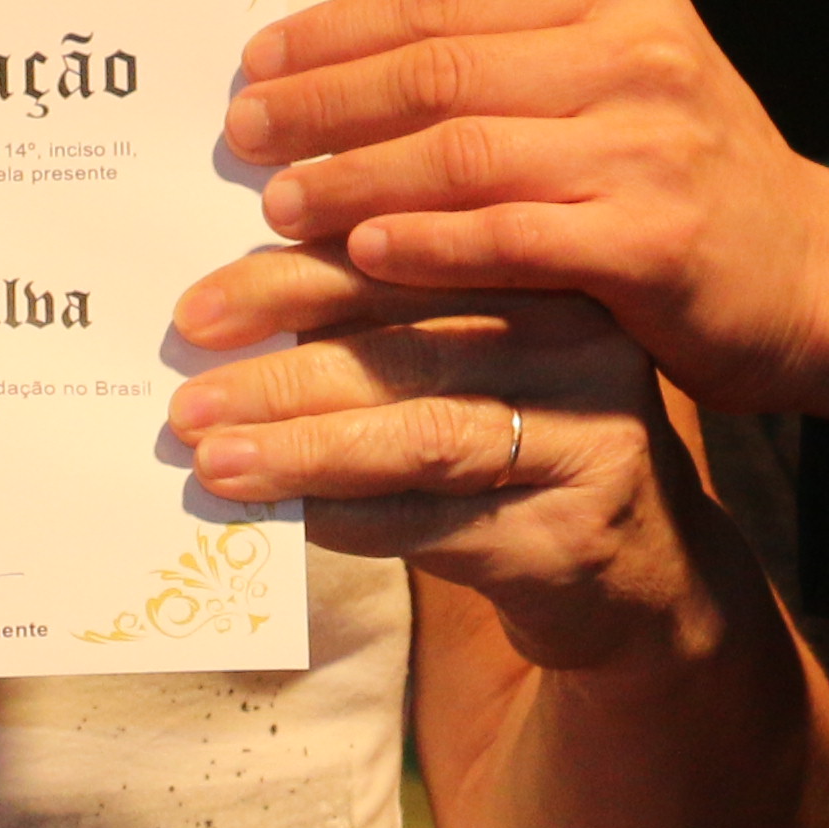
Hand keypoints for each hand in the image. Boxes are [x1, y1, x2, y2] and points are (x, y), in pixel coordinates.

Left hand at [162, 262, 736, 671]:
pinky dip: (355, 518)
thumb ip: (381, 321)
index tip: (196, 311)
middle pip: (406, 345)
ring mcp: (586, 438)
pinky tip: (292, 519)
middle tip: (187, 402)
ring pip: (420, 435)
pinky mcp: (572, 530)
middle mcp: (578, 342)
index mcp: (540, 268)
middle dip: (280, 372)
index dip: (289, 279)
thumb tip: (222, 318)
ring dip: (302, 451)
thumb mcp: (469, 360)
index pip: (402, 258)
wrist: (641, 570)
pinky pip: (441, 522)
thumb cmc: (518, 441)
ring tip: (214, 464)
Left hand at [192, 0, 828, 415]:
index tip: (257, 60)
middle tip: (242, 133)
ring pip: (461, 151)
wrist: (814, 276)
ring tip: (280, 203)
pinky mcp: (652, 239)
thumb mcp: (611, 83)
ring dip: (355, 176)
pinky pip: (508, 234)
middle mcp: (636, 55)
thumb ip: (504, 62)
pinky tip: (362, 250)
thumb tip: (336, 67)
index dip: (337, 28)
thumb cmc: (680, 179)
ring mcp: (647, 146)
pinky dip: (425, 241)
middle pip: (438, 67)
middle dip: (324, 101)